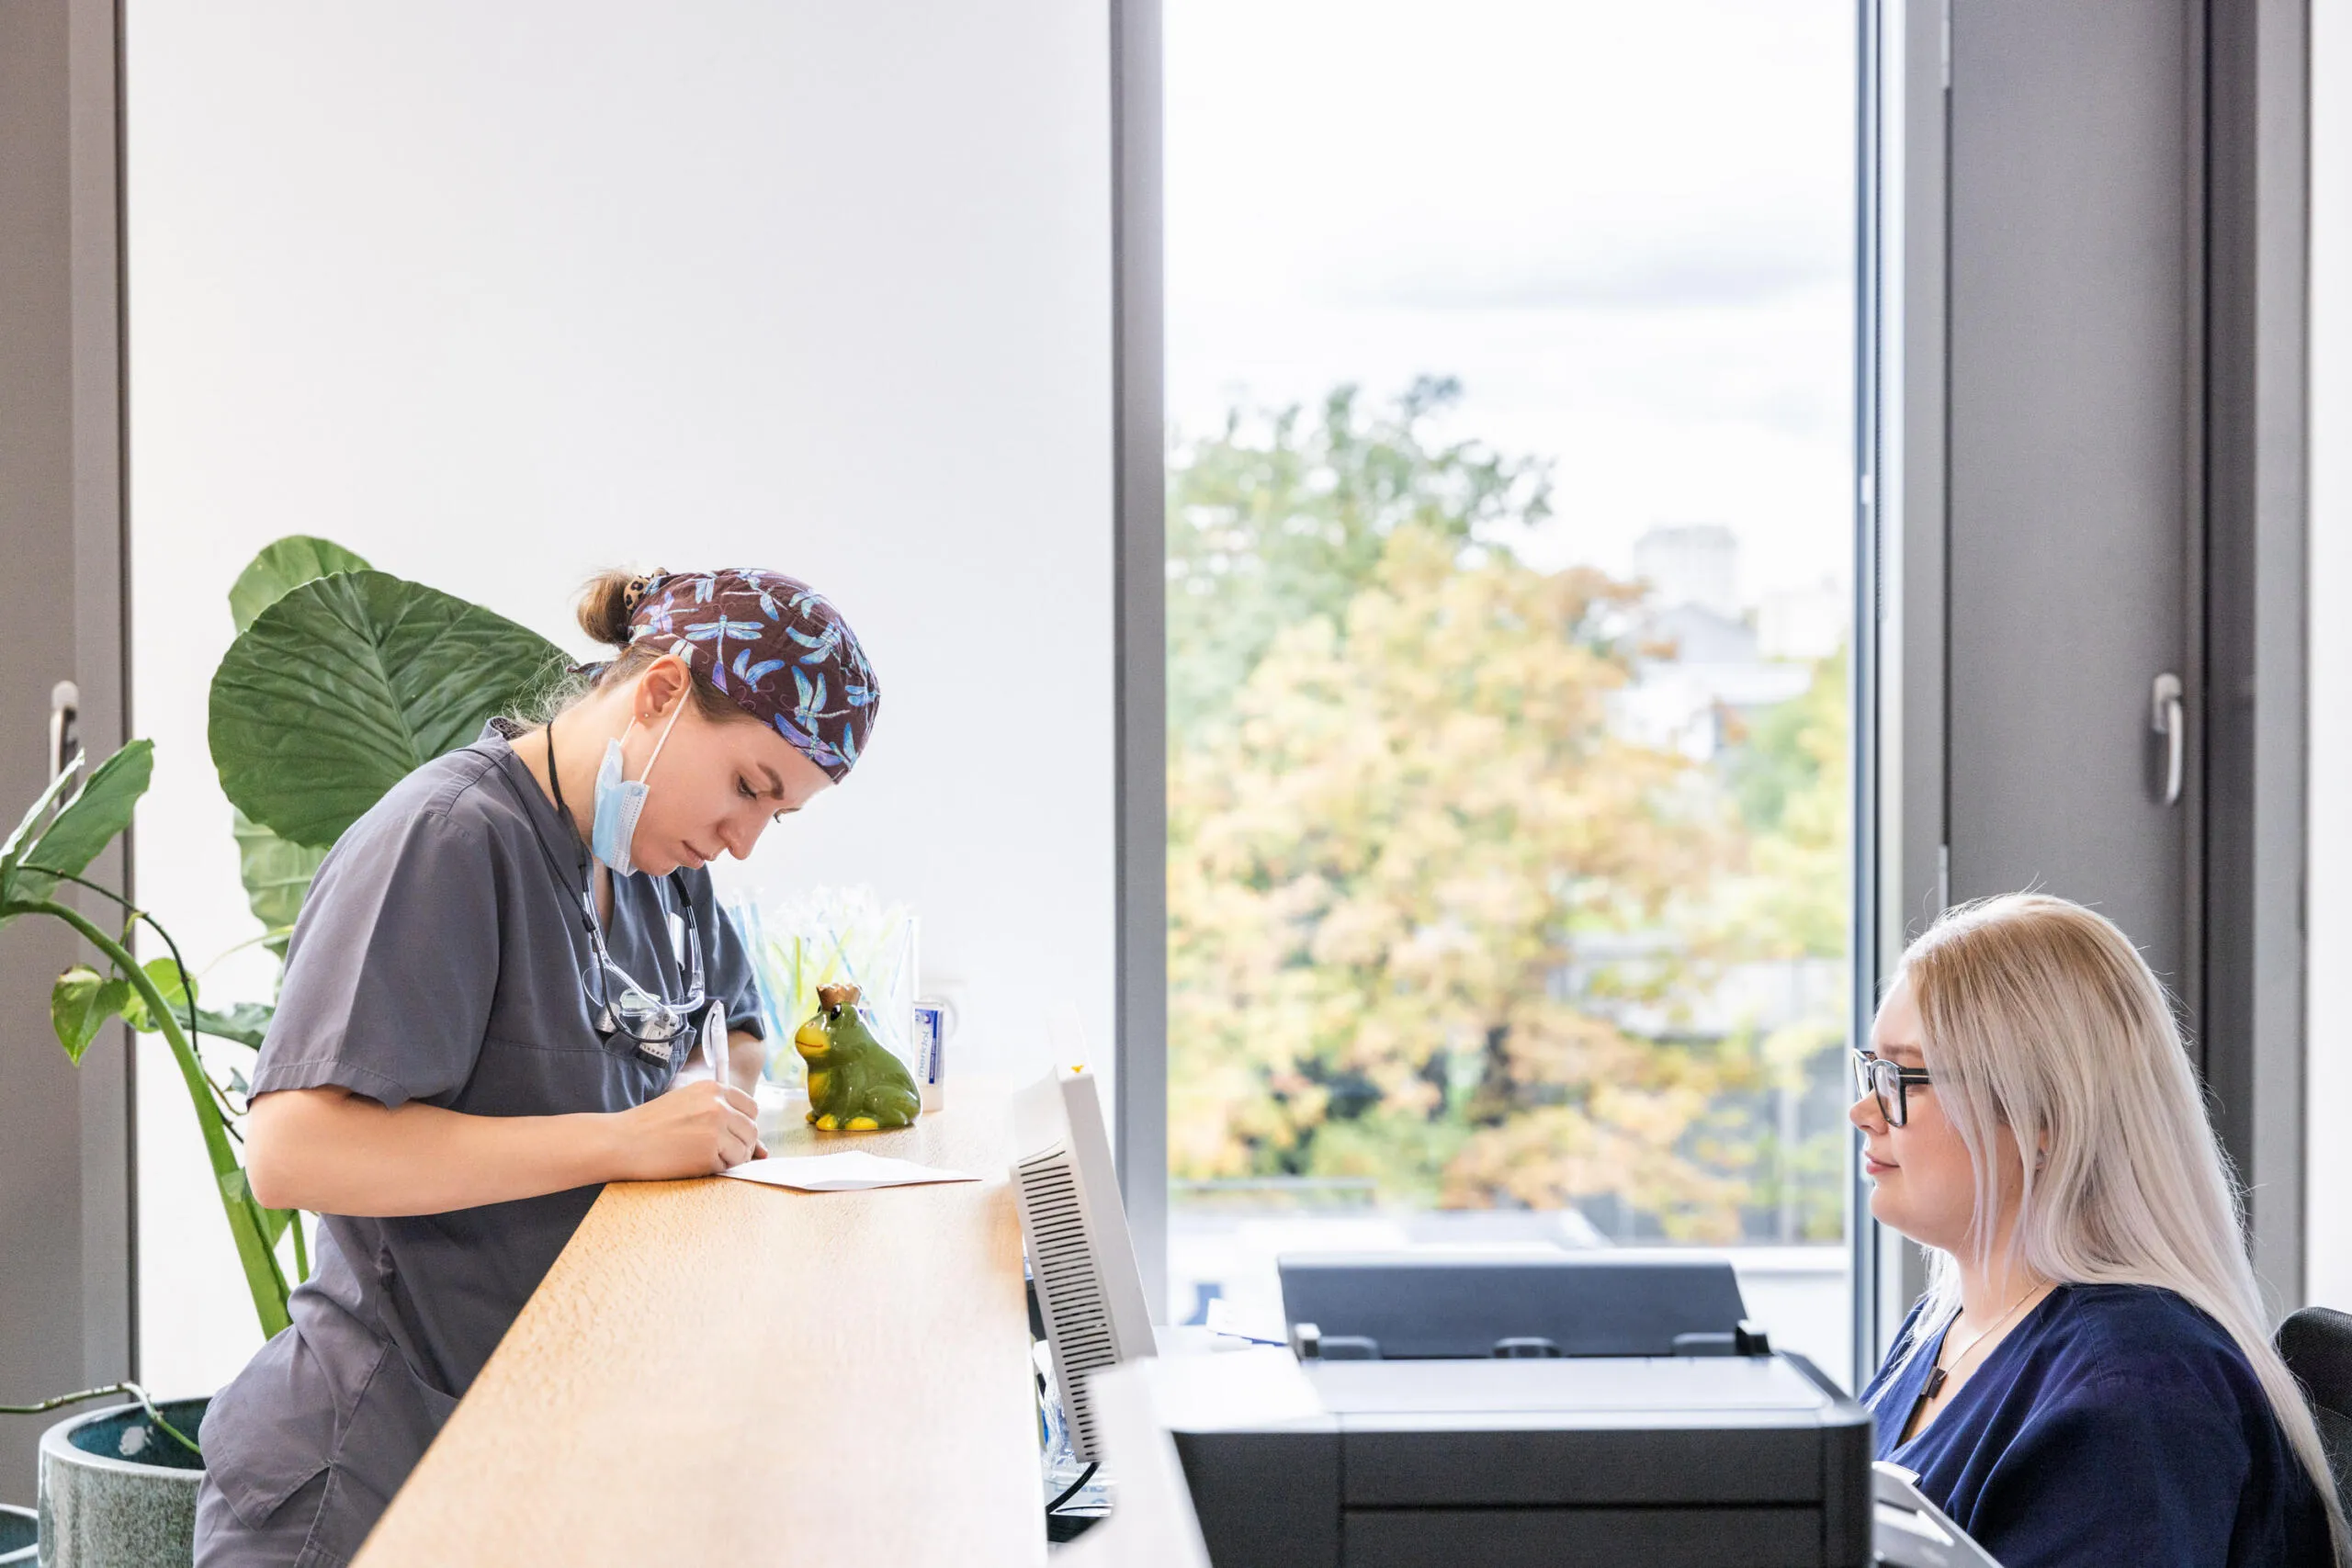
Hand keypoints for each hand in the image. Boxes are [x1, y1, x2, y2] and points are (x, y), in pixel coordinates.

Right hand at [611, 1080, 765, 1178]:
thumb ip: (723, 1119)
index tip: (730, 1135)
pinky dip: (716, 1169)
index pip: (751, 1108)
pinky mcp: (710, 1150)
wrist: (621, 1141)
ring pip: (744, 1150)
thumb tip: (764, 1151)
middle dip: (741, 1145)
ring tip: (700, 1157)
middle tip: (716, 1153)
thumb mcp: (687, 1108)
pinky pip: (729, 1166)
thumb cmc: (650, 1126)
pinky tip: (693, 1163)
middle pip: (752, 1130)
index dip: (743, 1126)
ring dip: (729, 1159)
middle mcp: (719, 1104)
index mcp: (713, 1088)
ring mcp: (716, 1127)